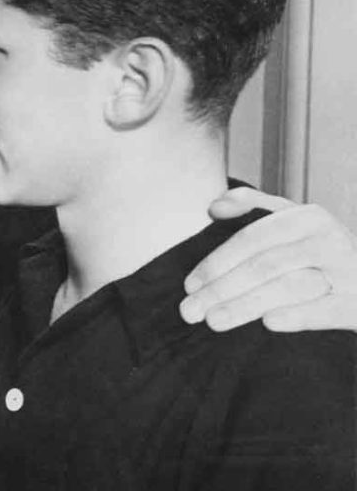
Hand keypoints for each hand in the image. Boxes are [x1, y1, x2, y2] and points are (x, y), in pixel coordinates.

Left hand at [179, 187, 356, 331]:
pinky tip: (269, 324)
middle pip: (264, 265)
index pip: (251, 239)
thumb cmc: (321, 253)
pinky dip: (298, 316)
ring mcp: (349, 271)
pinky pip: (325, 310)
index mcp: (307, 217)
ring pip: (288, 287)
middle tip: (189, 311)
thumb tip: (215, 206)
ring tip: (213, 321)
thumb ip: (254, 207)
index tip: (188, 285)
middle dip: (221, 289)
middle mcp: (329, 239)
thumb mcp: (293, 222)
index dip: (216, 261)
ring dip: (246, 305)